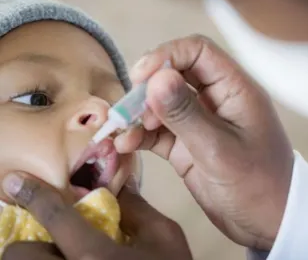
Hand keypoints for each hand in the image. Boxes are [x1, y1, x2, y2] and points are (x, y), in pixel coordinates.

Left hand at [1, 174, 192, 259]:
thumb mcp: (165, 236)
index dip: (35, 195)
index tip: (16, 182)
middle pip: (20, 254)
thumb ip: (138, 207)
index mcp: (97, 257)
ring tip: (63, 255)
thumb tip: (117, 183)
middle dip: (33, 241)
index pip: (57, 218)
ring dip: (38, 257)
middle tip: (55, 240)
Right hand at [115, 35, 293, 249]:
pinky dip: (141, 135)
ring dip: (139, 113)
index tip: (141, 77)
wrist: (268, 222)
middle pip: (174, 74)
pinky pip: (158, 131)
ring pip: (162, 103)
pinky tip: (126, 145)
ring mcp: (199, 122)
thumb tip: (155, 78)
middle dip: (147, 87)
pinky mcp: (186, 144)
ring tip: (124, 130)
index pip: (197, 51)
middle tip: (128, 108)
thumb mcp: (219, 150)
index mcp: (234, 89)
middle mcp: (215, 99)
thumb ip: (186, 114)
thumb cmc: (257, 185)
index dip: (166, 55)